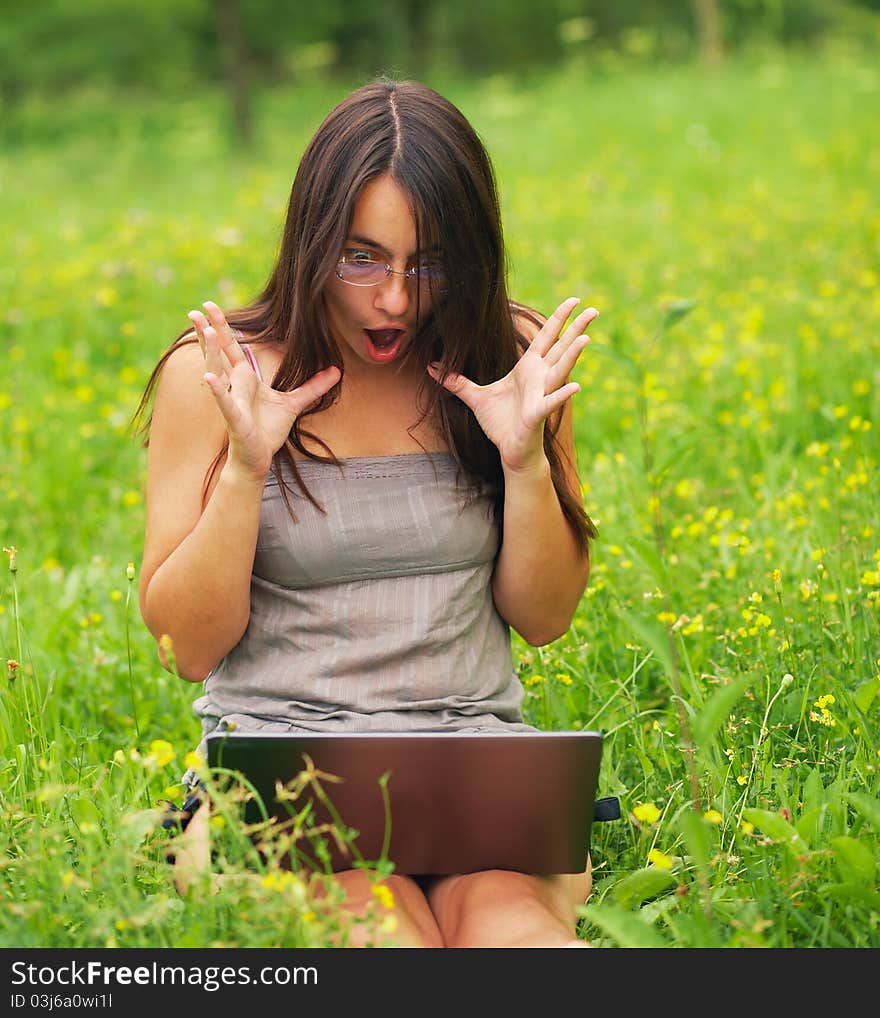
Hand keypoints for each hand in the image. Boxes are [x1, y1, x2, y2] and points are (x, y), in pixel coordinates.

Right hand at [188, 301, 340, 480]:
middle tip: (196, 309)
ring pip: (217, 371)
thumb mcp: (295, 404)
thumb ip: (314, 387)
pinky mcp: (234, 419)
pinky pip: (225, 402)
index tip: (210, 306)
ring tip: (204, 332)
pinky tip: (208, 377)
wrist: (258, 458)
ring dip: (211, 352)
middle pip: (219, 352)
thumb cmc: (268, 431)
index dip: (222, 327)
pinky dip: (218, 390)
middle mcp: (235, 385)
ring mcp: (232, 400)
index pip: (232, 347)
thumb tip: (336, 372)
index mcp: (245, 378)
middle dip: (208, 331)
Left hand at [427, 298, 596, 472]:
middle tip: (594, 309)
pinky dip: (562, 395)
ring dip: (573, 354)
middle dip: (576, 327)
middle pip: (561, 347)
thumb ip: (455, 381)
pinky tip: (575, 387)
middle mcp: (540, 377)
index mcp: (528, 368)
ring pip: (561, 370)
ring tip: (586, 338)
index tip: (573, 300)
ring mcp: (542, 394)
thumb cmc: (500, 423)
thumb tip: (431, 368)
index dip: (559, 318)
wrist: (509, 450)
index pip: (546, 337)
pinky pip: (551, 402)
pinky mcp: (538, 413)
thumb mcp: (474, 397)